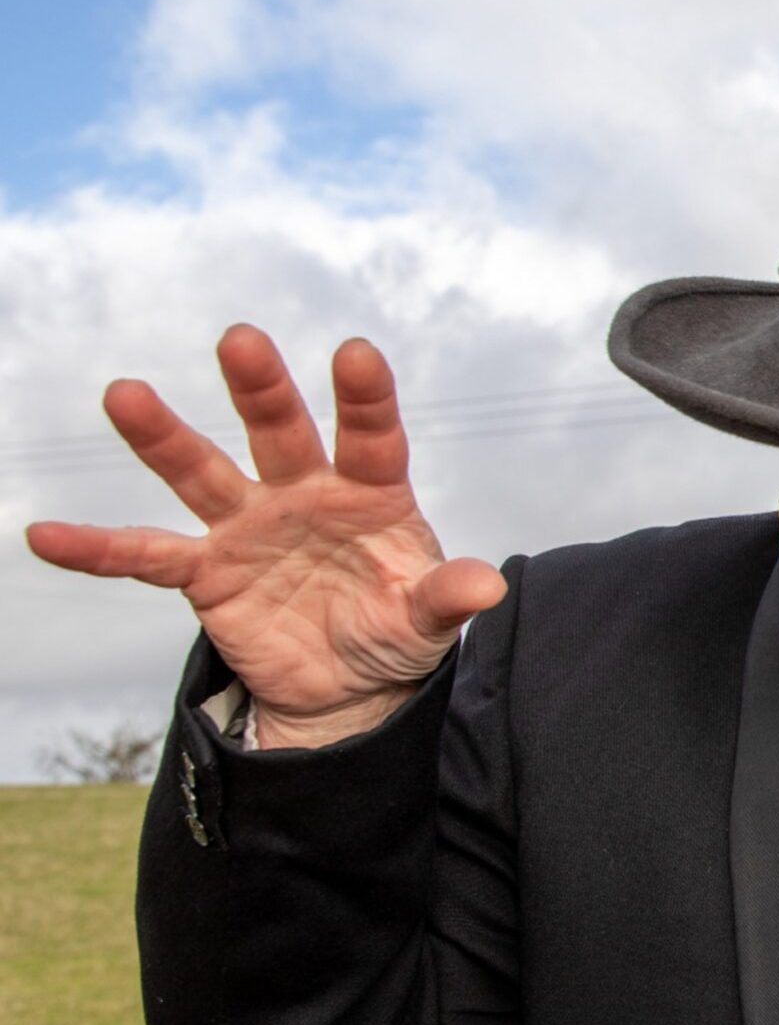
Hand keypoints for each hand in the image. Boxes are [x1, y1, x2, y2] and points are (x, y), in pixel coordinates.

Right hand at [24, 325, 504, 747]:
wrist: (348, 685)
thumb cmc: (396, 631)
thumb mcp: (427, 620)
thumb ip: (447, 596)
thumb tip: (488, 585)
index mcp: (372, 494)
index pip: (373, 438)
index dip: (366, 398)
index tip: (356, 352)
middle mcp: (304, 493)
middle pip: (280, 432)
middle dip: (260, 390)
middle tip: (241, 340)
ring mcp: (249, 526)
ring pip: (201, 472)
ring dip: (163, 438)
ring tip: (124, 393)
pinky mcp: (206, 572)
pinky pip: (145, 556)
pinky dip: (97, 549)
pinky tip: (45, 536)